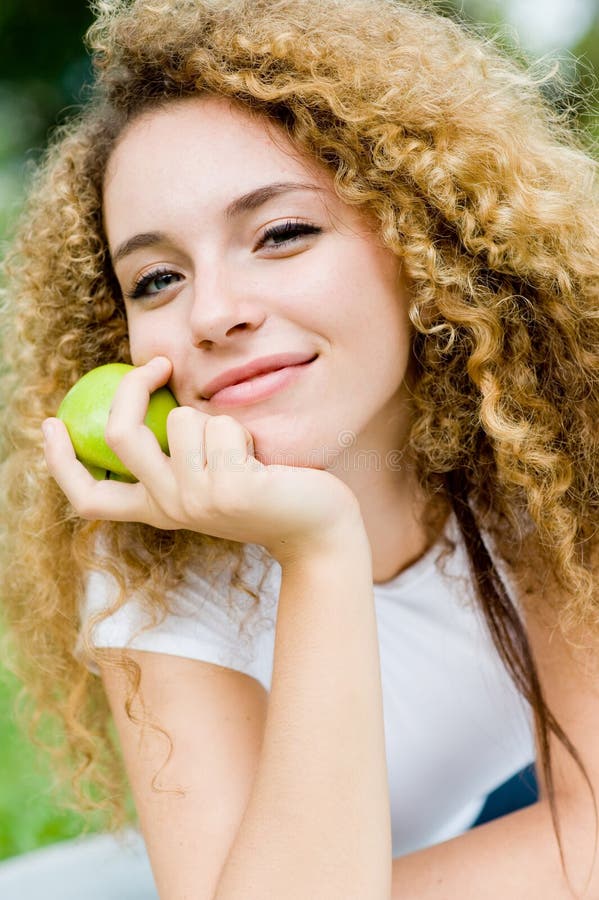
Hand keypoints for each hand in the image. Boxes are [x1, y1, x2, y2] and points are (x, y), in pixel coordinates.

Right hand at [42, 357, 364, 563]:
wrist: (317, 528)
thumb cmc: (268, 492)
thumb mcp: (211, 475)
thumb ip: (177, 453)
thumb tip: (144, 398)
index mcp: (158, 509)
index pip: (90, 497)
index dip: (60, 461)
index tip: (49, 422)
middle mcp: (170, 509)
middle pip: (120, 436)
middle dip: (134, 386)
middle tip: (160, 363)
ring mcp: (198, 502)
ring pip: (182, 420)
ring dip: (215, 418)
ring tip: (244, 448)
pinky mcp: (230, 489)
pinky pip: (221, 426)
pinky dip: (242, 428)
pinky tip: (263, 459)